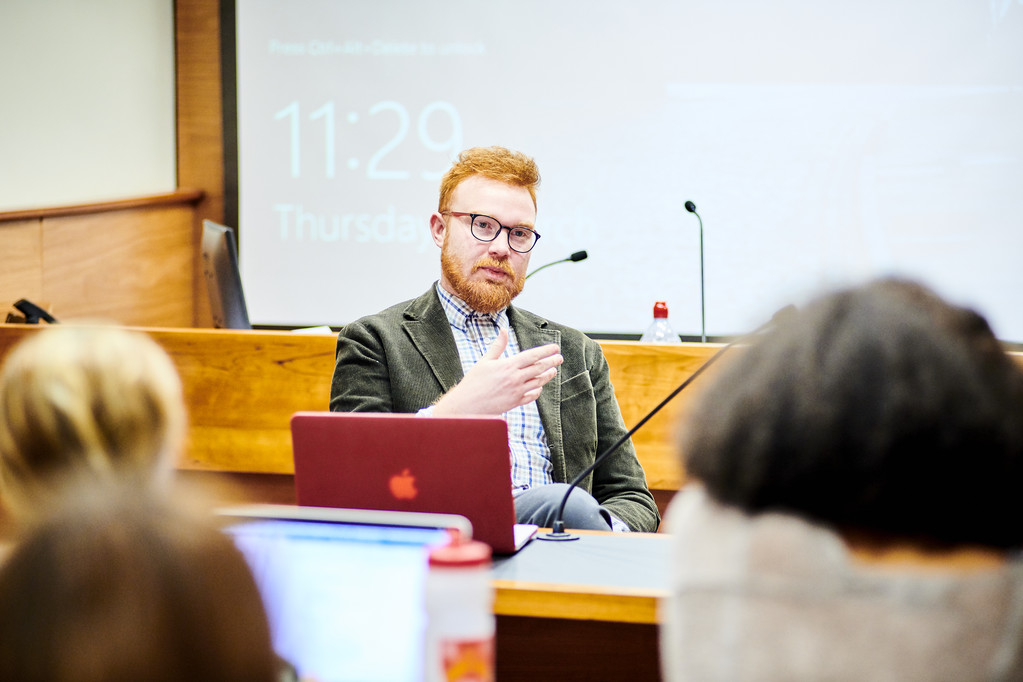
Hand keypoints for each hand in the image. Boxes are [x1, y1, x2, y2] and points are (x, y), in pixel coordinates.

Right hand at [433, 329, 562, 415]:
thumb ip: (498, 346)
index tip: (555, 348)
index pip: (533, 356)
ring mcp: (516, 392)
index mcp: (508, 366)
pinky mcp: (515, 403)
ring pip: (538, 382)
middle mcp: (515, 378)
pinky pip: (531, 396)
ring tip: (553, 371)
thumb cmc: (474, 381)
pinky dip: (537, 390)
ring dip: (547, 376)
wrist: (467, 405)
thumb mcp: (485, 361)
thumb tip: (504, 330)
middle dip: (551, 362)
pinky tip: (539, 387)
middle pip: (539, 368)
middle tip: (560, 358)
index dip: (546, 351)